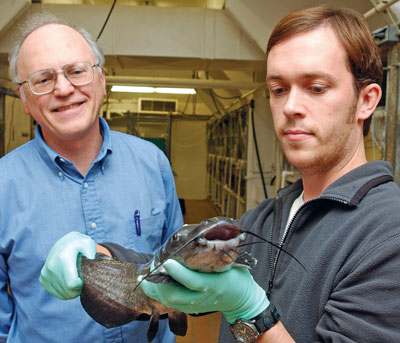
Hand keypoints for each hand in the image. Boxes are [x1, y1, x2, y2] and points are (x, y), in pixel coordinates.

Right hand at [39, 232, 95, 299]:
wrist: (65, 243)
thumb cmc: (81, 244)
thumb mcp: (88, 244)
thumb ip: (92, 254)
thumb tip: (91, 265)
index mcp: (62, 258)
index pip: (72, 284)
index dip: (81, 285)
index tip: (85, 278)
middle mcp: (51, 266)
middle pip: (68, 291)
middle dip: (78, 289)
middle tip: (83, 280)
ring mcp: (45, 273)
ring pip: (62, 294)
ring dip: (73, 291)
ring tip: (77, 280)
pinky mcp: (42, 279)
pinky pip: (57, 294)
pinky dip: (66, 292)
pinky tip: (70, 283)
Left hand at [140, 259, 269, 322]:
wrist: (241, 300)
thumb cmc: (235, 277)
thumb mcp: (229, 264)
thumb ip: (213, 255)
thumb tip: (195, 235)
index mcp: (213, 285)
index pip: (192, 282)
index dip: (177, 272)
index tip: (167, 261)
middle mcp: (202, 298)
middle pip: (174, 296)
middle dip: (158, 283)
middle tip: (151, 267)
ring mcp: (195, 306)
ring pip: (169, 301)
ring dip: (155, 288)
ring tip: (148, 274)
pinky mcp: (190, 309)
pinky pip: (170, 303)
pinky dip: (159, 293)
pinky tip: (153, 283)